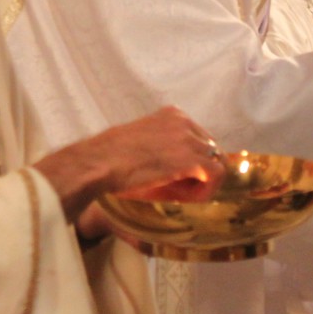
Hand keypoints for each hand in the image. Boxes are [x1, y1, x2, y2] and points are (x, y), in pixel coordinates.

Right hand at [33, 106, 226, 235]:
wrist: (97, 164)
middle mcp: (184, 121)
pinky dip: (204, 191)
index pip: (199, 138)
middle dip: (199, 172)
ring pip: (215, 163)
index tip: (177, 178)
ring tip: (178, 196)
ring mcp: (189, 139)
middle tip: (178, 190)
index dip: (192, 162)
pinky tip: (182, 199)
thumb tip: (171, 167)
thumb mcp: (139, 142)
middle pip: (210, 150)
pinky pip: (215, 177)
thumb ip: (159, 147)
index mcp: (172, 115)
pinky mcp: (191, 160)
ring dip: (201, 183)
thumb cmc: (109, 158)